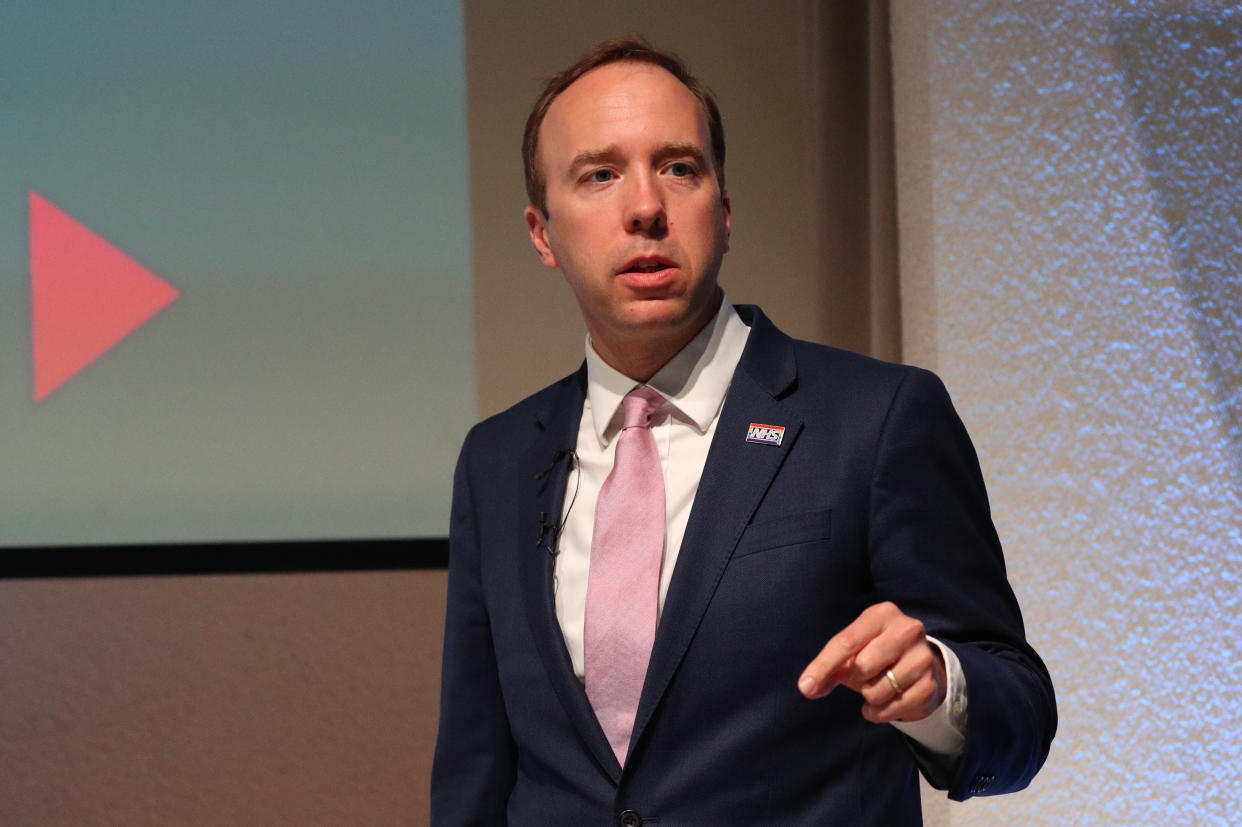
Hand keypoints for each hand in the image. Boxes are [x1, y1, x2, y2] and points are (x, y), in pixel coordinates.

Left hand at [797, 601, 946, 723]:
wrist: (918, 665)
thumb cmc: (876, 653)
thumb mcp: (852, 651)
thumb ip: (829, 667)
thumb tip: (807, 688)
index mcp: (882, 614)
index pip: (846, 642)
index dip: (823, 666)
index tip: (805, 688)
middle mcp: (907, 629)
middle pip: (862, 666)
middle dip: (856, 678)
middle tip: (865, 674)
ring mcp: (922, 657)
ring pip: (877, 691)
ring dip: (869, 696)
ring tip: (878, 684)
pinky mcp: (930, 684)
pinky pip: (892, 709)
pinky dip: (880, 712)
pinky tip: (885, 701)